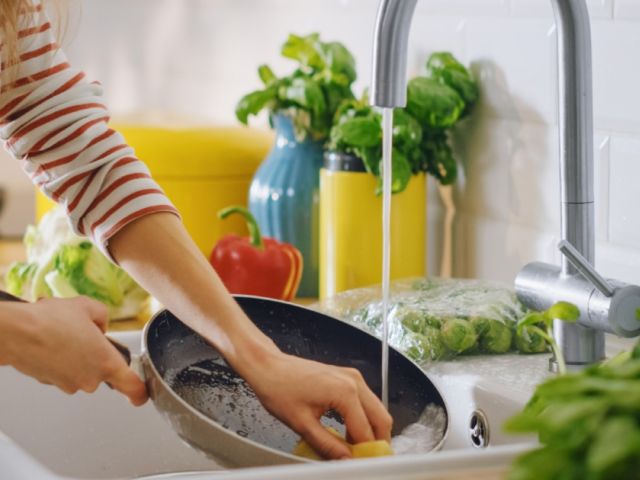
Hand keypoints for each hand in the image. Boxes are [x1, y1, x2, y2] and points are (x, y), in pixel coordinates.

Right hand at [0, 296, 146, 404]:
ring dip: (76, 355)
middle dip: (96, 353)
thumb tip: (100, 327)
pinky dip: (60, 359)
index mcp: (106, 362)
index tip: (141, 395)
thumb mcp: (89, 307)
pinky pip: (64, 371)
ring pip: (81, 369)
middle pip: (102, 370)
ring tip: (62, 335)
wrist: (16, 332)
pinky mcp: (51, 383)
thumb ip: (103, 317)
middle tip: (82, 335)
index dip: (139, 392)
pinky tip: (51, 343)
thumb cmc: (51, 320)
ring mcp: (69, 384)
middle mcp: (90, 379)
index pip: (132, 386)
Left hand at [241, 350, 392, 459]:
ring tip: (353, 449)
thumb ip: (328, 446)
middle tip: (364, 459)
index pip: (366, 432)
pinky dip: (362, 419)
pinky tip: (348, 432)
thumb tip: (346, 460)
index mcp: (345, 392)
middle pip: (381, 418)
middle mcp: (354, 381)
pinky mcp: (347, 377)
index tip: (361, 465)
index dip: (365, 454)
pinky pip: (364, 401)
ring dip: (369, 431)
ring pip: (375, 409)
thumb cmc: (279, 388)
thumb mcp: (303, 425)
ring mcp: (352, 377)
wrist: (269, 366)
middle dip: (376, 442)